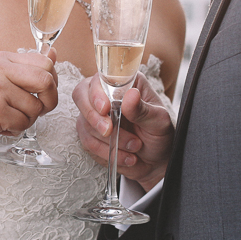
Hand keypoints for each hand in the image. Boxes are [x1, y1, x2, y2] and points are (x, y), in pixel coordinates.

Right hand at [0, 49, 58, 159]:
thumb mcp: (0, 81)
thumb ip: (27, 69)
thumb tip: (53, 52)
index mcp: (1, 58)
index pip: (45, 63)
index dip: (51, 84)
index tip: (40, 96)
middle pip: (46, 80)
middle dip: (48, 102)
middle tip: (35, 112)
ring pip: (36, 107)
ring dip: (27, 120)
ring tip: (7, 120)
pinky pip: (24, 123)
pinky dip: (15, 130)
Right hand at [73, 71, 172, 190]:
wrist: (156, 160)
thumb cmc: (160, 135)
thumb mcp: (159, 122)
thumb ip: (143, 110)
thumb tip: (130, 95)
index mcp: (125, 84)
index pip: (99, 79)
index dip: (96, 93)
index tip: (105, 109)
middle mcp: (106, 95)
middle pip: (81, 96)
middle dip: (94, 117)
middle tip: (110, 131)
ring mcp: (95, 114)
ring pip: (85, 123)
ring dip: (109, 140)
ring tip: (134, 147)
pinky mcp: (91, 133)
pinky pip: (87, 142)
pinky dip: (106, 152)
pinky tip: (126, 156)